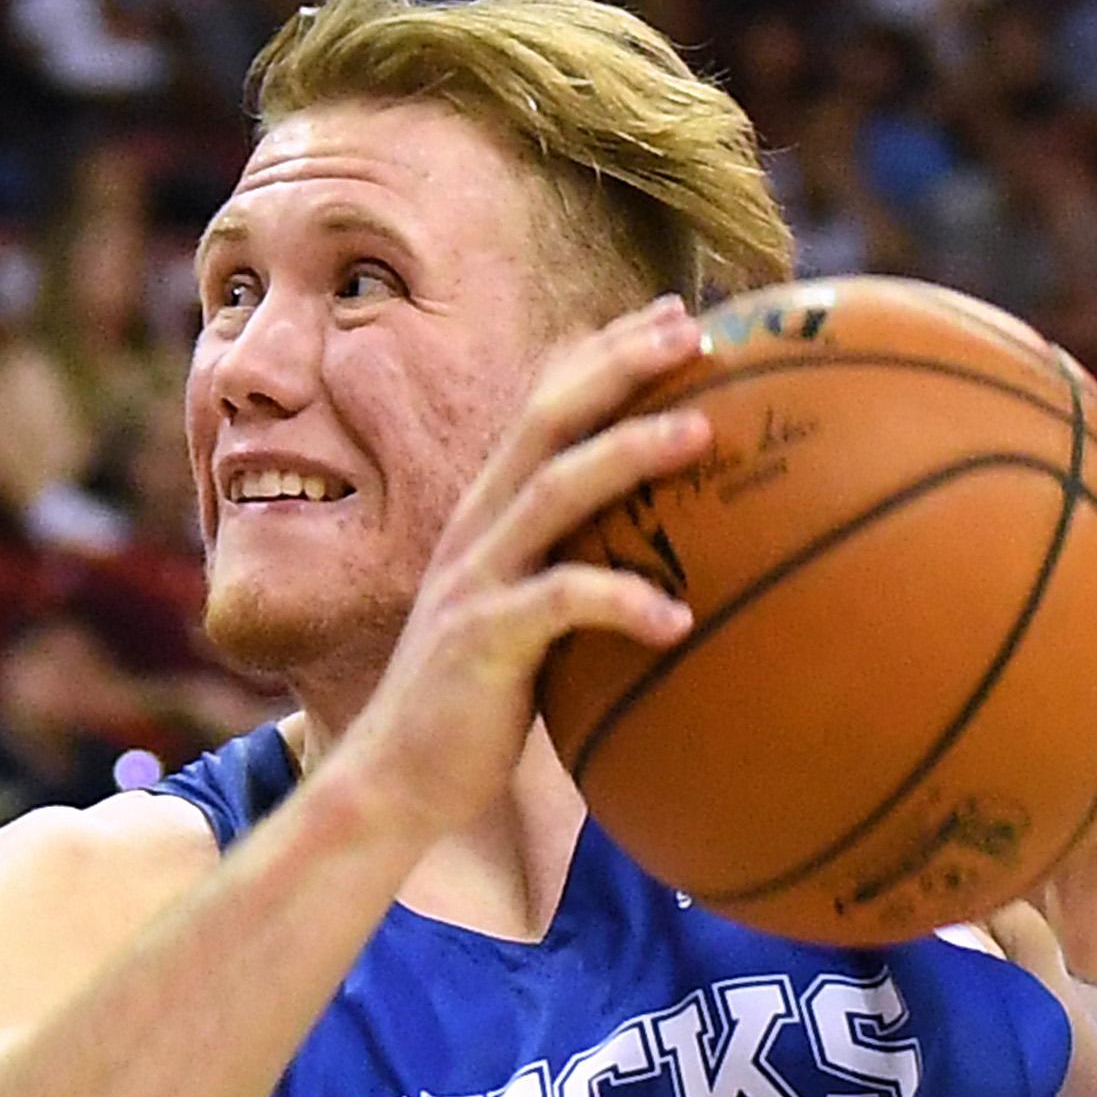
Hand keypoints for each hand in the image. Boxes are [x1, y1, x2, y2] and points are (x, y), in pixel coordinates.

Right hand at [305, 296, 710, 847]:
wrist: (395, 781)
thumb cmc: (474, 707)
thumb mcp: (525, 622)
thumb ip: (574, 575)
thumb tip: (665, 564)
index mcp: (489, 516)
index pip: (546, 410)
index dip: (606, 355)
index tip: (676, 315)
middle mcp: (477, 531)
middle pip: (548, 421)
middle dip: (618, 367)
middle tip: (694, 332)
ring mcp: (476, 583)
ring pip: (554, 492)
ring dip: (628, 454)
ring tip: (701, 433)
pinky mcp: (483, 642)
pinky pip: (560, 605)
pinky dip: (620, 601)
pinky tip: (677, 619)